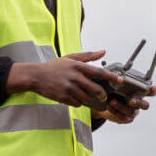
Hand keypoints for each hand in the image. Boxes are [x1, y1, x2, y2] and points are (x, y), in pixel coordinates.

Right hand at [7, 50, 122, 107]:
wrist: (35, 76)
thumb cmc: (54, 66)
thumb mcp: (70, 58)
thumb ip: (88, 56)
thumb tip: (103, 52)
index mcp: (77, 66)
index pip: (98, 72)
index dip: (111, 76)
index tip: (120, 80)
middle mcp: (74, 77)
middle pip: (94, 88)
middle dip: (102, 94)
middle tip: (104, 96)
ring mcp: (68, 88)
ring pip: (86, 98)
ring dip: (90, 99)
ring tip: (88, 97)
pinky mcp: (63, 97)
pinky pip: (77, 103)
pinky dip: (79, 102)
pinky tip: (76, 98)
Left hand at [92, 85, 155, 124]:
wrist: (104, 103)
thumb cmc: (112, 90)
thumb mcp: (115, 84)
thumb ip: (118, 79)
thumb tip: (116, 74)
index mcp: (140, 93)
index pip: (151, 92)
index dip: (152, 91)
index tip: (152, 88)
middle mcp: (139, 103)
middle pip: (145, 105)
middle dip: (138, 103)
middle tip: (130, 100)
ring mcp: (134, 111)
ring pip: (132, 112)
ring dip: (122, 107)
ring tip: (112, 101)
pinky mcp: (127, 118)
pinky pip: (124, 118)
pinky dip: (116, 112)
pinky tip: (109, 107)